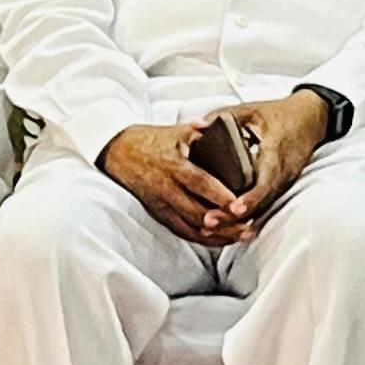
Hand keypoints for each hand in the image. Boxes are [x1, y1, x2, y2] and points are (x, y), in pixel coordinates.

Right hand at [100, 121, 243, 244]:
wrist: (117, 152)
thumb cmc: (149, 140)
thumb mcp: (174, 130)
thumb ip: (199, 130)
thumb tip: (217, 124)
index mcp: (173, 165)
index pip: (199, 183)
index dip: (218, 196)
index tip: (238, 205)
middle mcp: (167, 189)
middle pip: (197, 212)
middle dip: (224, 223)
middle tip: (247, 228)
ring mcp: (162, 205)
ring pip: (191, 227)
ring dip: (217, 235)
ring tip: (241, 236)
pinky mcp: (158, 214)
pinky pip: (182, 232)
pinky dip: (203, 239)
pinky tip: (221, 240)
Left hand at [210, 90, 333, 226]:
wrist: (309, 119)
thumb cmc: (279, 115)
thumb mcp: (249, 110)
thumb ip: (221, 117)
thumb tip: (195, 126)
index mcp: (274, 154)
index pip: (264, 182)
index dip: (250, 197)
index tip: (234, 208)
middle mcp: (280, 173)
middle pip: (259, 202)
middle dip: (235, 216)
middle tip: (210, 222)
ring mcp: (281, 183)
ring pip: (261, 208)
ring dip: (237, 220)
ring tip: (210, 227)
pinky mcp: (279, 187)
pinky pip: (263, 204)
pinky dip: (246, 215)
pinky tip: (226, 223)